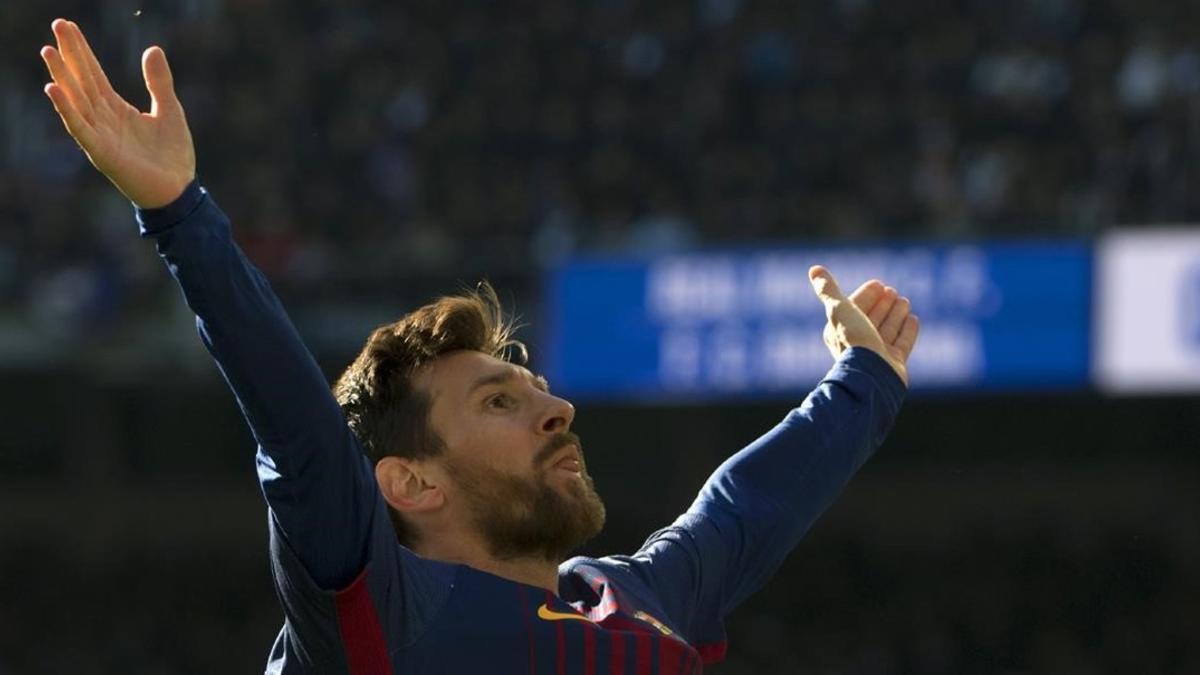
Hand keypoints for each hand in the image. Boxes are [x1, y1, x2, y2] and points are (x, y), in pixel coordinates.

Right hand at [40, 19, 194, 208]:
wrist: (179, 191)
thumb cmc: (172, 155)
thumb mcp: (170, 110)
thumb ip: (159, 82)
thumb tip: (152, 48)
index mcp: (116, 109)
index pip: (93, 74)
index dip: (81, 51)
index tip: (68, 26)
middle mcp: (103, 120)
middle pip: (82, 81)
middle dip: (69, 55)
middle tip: (58, 25)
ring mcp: (100, 136)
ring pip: (76, 101)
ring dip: (62, 76)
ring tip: (49, 51)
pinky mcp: (102, 153)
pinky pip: (80, 128)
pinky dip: (66, 110)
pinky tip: (54, 90)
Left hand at [809, 265, 918, 386]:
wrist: (872, 376)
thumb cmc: (854, 341)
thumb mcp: (839, 309)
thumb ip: (828, 289)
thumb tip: (814, 269)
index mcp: (840, 332)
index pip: (854, 309)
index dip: (866, 295)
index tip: (878, 284)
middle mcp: (857, 344)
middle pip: (872, 319)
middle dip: (882, 304)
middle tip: (892, 291)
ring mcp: (877, 355)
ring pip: (888, 329)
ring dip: (896, 314)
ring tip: (904, 301)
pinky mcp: (894, 364)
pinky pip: (903, 343)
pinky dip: (908, 330)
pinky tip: (913, 318)